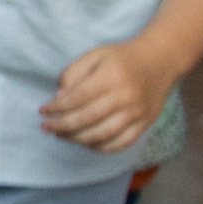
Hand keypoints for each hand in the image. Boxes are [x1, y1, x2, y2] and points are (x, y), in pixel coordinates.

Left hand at [41, 42, 173, 151]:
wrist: (159, 60)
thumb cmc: (121, 58)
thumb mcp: (95, 55)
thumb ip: (74, 73)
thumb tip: (59, 98)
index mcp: (110, 77)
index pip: (77, 98)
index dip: (56, 107)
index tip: (42, 111)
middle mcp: (125, 97)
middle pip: (87, 118)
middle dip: (62, 126)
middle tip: (46, 127)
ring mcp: (137, 113)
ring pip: (102, 134)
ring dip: (77, 139)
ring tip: (61, 136)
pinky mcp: (145, 123)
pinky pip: (121, 143)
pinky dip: (101, 148)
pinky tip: (85, 143)